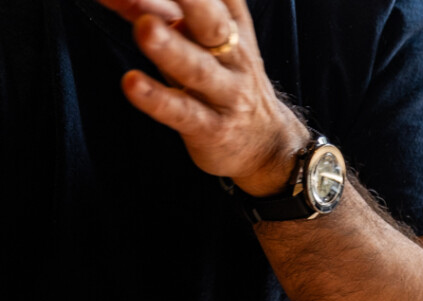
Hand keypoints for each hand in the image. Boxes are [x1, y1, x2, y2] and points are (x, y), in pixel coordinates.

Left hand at [95, 0, 307, 195]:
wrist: (267, 144)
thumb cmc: (221, 80)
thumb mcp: (194, 41)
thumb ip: (151, 9)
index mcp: (230, 26)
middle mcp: (232, 56)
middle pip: (213, 23)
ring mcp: (224, 93)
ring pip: (197, 69)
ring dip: (172, 48)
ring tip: (146, 28)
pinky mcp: (211, 128)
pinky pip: (184, 112)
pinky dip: (158, 99)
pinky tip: (132, 84)